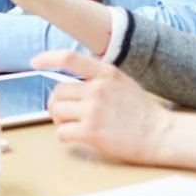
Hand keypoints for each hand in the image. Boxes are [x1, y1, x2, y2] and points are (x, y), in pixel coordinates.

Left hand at [32, 50, 171, 165]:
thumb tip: (73, 79)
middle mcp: (97, 88)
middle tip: (63, 113)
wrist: (161, 134)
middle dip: (56, 103)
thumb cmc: (141, 110)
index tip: (34, 62)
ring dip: (59, 120)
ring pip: (57, 111)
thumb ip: (98, 77)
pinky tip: (74, 136)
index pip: (68, 58)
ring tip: (70, 124)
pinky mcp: (91, 132)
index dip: (47, 58)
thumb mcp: (121, 81)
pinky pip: (63, 131)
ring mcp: (93, 110)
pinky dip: (64, 135)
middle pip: (57, 91)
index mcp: (105, 72)